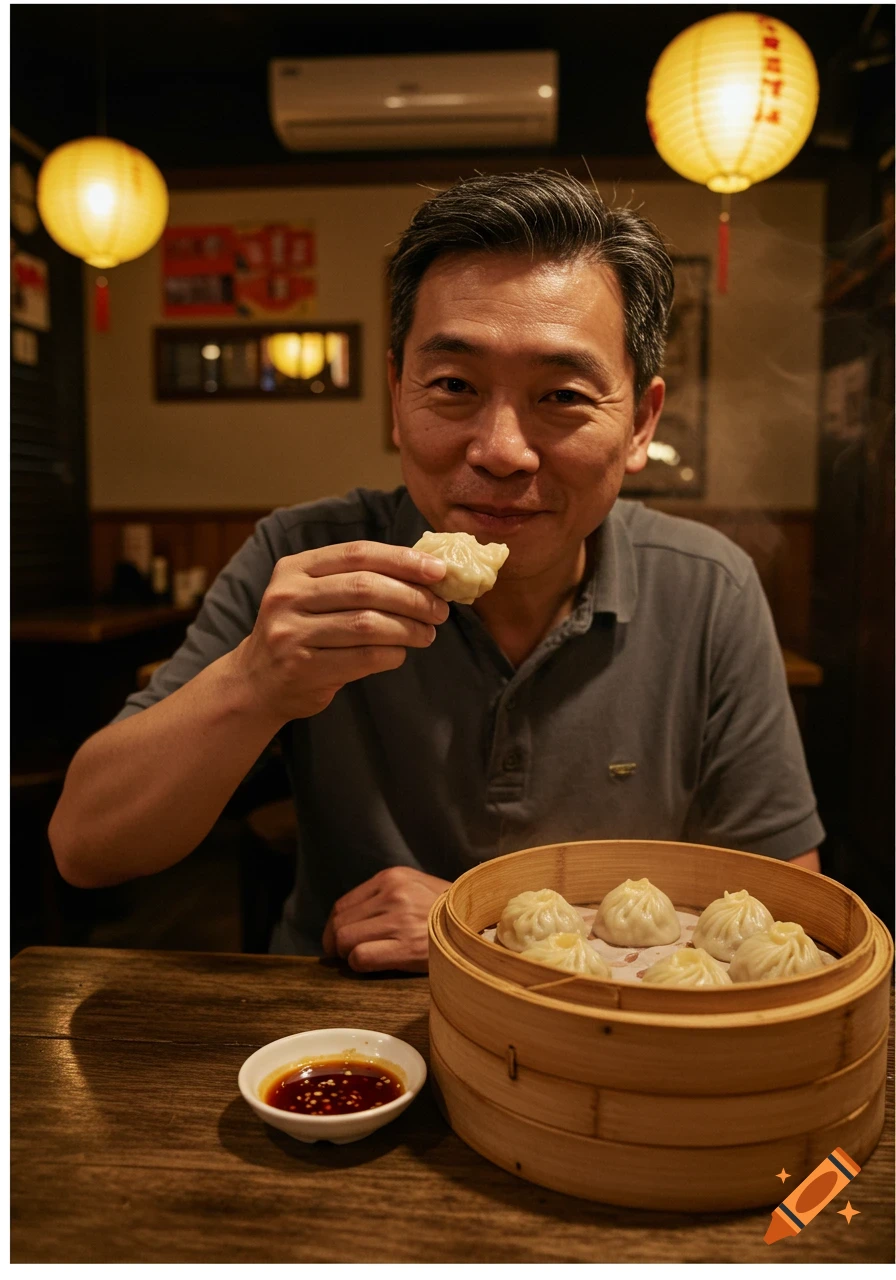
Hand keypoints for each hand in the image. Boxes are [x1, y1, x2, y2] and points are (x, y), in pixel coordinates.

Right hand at [231, 541, 448, 725]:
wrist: (257, 680)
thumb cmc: (302, 631)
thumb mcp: (315, 594)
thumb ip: (356, 579)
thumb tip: (425, 573)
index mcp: (295, 568)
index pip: (357, 553)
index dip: (402, 559)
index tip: (438, 570)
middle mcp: (288, 596)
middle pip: (365, 587)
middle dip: (412, 597)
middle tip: (440, 609)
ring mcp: (291, 632)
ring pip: (367, 624)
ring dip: (408, 628)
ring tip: (427, 633)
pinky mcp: (302, 667)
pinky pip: (363, 658)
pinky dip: (392, 654)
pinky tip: (401, 653)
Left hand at [321, 866, 451, 972]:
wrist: (477, 922)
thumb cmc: (444, 910)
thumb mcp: (414, 887)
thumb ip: (383, 896)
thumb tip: (348, 920)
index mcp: (392, 878)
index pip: (342, 905)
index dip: (335, 927)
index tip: (340, 939)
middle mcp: (393, 895)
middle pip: (339, 923)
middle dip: (336, 943)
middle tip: (346, 954)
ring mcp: (399, 920)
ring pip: (345, 940)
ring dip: (347, 955)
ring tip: (360, 959)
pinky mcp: (406, 946)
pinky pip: (361, 957)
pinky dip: (359, 964)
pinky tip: (373, 965)